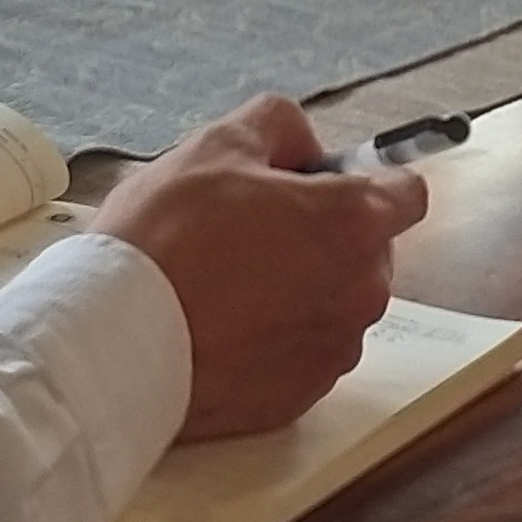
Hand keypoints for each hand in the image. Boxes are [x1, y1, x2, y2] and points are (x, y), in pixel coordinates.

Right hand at [96, 94, 428, 438]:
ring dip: (303, 291)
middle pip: (368, 253)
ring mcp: (333, 350)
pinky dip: (278, 340)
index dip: (366, 182)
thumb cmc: (165, 238)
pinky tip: (224, 327)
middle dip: (326, 238)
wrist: (114, 342)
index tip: (324, 186)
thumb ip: (279, 125)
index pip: (407, 194)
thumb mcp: (216, 143)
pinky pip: (305, 354)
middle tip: (256, 231)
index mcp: (353, 222)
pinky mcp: (302, 397)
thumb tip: (302, 145)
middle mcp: (361, 291)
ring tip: (230, 283)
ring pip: (336, 306)